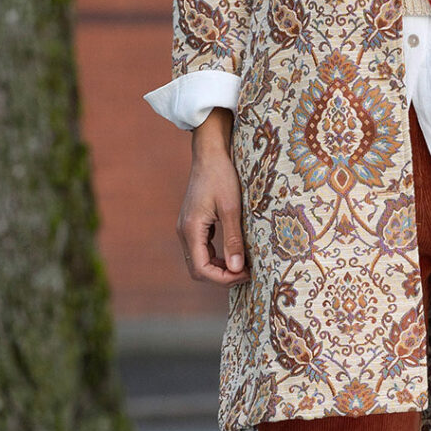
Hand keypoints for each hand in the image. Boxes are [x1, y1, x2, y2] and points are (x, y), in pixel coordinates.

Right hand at [177, 109, 248, 285]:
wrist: (210, 153)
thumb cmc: (221, 176)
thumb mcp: (231, 208)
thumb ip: (233, 239)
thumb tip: (237, 269)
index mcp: (190, 230)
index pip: (201, 269)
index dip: (223, 278)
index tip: (246, 274)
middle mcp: (183, 232)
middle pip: (198, 269)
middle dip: (222, 276)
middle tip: (247, 272)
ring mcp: (186, 228)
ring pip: (199, 260)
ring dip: (220, 268)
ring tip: (244, 265)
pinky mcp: (193, 223)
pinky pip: (202, 249)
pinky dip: (217, 256)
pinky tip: (235, 252)